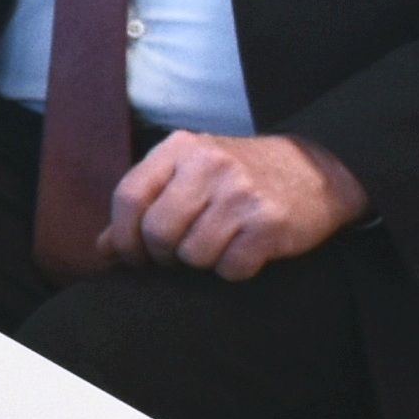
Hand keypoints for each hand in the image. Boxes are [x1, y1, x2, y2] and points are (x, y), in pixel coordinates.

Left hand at [108, 129, 366, 279]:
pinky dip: (232, 270)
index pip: (128, 196)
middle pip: (157, 231)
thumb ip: (144, 205)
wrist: (316, 171)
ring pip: (192, 255)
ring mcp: (241, 193)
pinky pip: (230, 268)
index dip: (123, 236)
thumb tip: (102, 249)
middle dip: (162, 255)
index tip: (131, 256)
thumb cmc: (240, 177)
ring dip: (200, 262)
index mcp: (180, 148)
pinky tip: (244, 250)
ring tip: (217, 244)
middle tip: (177, 255)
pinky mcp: (270, 222)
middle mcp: (209, 165)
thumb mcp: (188, 175)